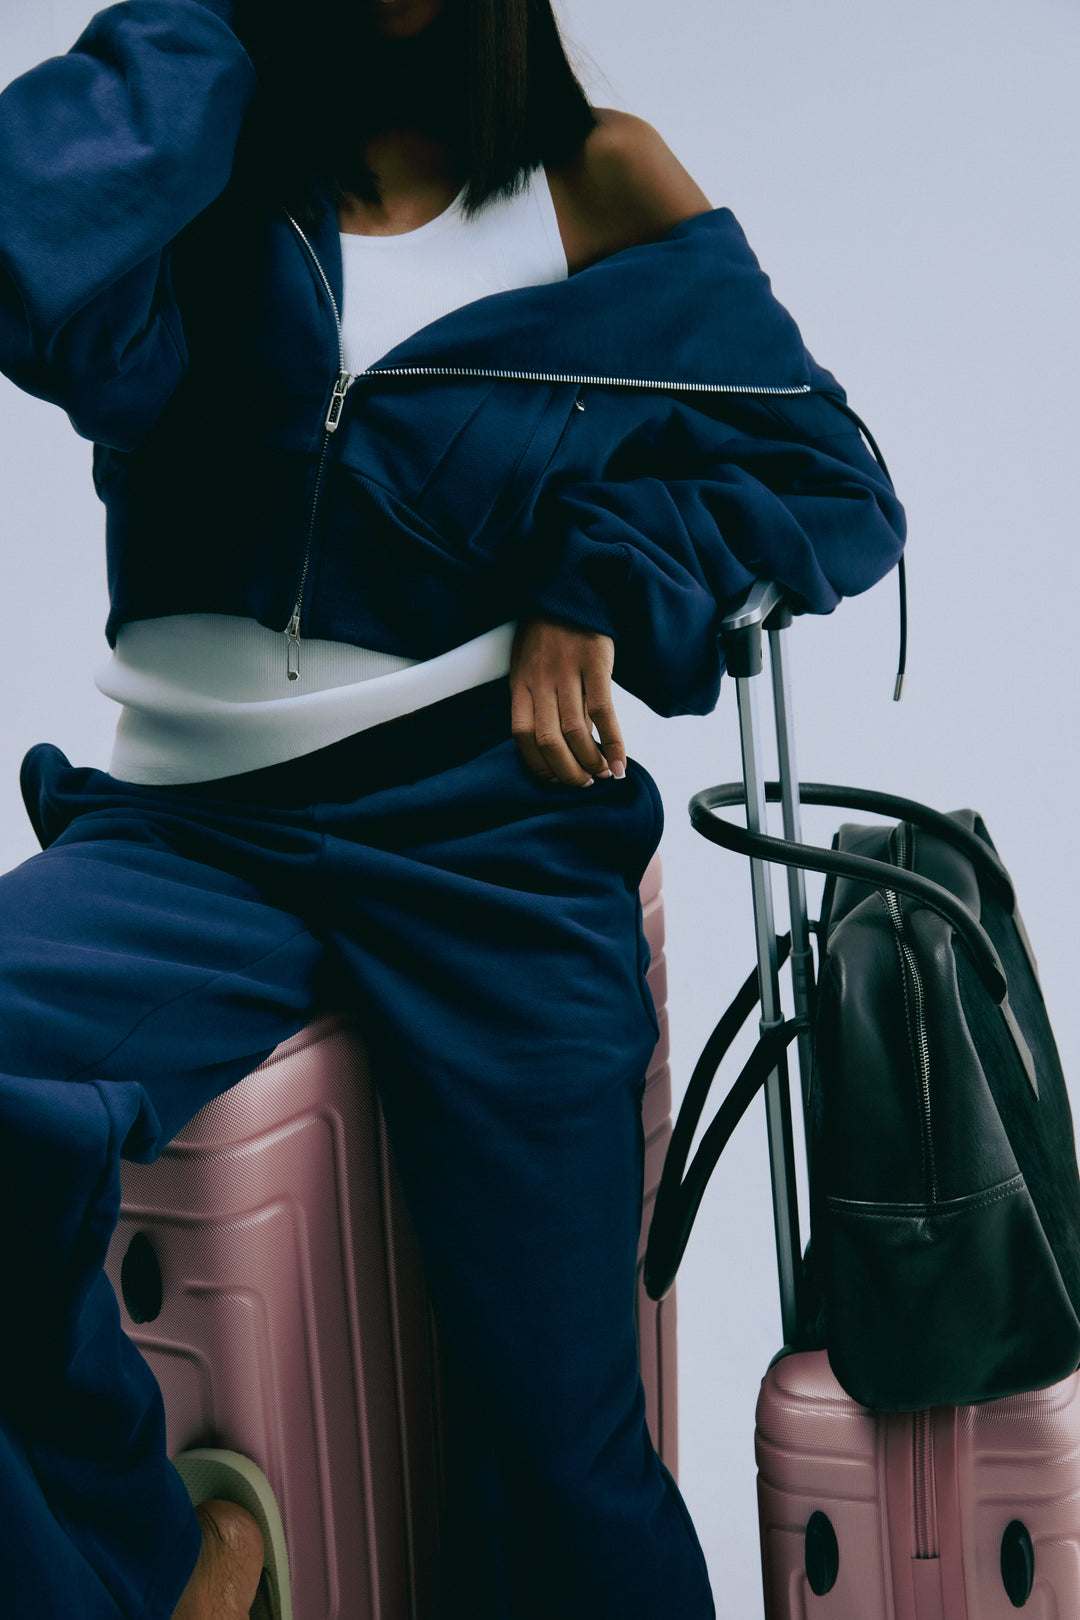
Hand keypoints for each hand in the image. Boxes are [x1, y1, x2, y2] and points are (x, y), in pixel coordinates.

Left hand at [509, 616, 626, 785]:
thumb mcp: (527, 661)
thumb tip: (552, 738)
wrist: (570, 586)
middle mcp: (540, 681)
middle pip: (548, 740)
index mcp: (520, 683)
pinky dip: (612, 742)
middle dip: (566, 771)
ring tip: (602, 774)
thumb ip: (533, 695)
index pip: (522, 736)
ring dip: (589, 761)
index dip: (538, 765)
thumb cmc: (547, 630)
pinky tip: (619, 761)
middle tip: (582, 784)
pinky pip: (602, 712)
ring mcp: (567, 672)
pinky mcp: (595, 664)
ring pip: (574, 731)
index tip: (555, 780)